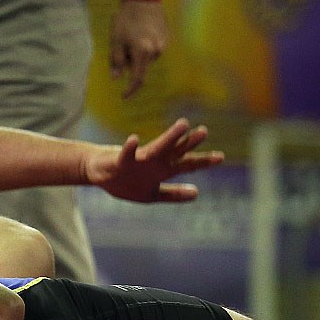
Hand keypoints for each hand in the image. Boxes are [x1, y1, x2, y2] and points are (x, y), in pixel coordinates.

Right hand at [85, 119, 223, 202]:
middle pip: (175, 151)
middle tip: (203, 131)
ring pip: (157, 147)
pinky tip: (134, 140)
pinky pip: (126, 154)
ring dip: (169, 137)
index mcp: (162, 170)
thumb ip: (173, 195)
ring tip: (182, 125)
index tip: (220, 157)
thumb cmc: (126, 182)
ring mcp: (138, 160)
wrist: (99, 174)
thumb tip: (197, 193)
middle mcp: (154, 162)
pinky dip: (130, 148)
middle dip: (189, 143)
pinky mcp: (121, 160)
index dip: (202, 161)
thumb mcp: (151, 194)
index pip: (186, 164)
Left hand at [110, 0, 167, 98]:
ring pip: (148, 58)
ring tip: (132, 35)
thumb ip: (116, 60)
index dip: (130, 90)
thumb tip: (116, 78)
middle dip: (130, 63)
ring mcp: (163, 43)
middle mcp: (156, 50)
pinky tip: (141, 32)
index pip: (138, 79)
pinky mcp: (167, 37)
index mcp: (142, 52)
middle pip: (141, 67)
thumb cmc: (126, 18)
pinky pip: (154, 49)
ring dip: (138, 54)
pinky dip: (146, 46)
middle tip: (122, 46)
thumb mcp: (115, 40)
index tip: (123, 96)